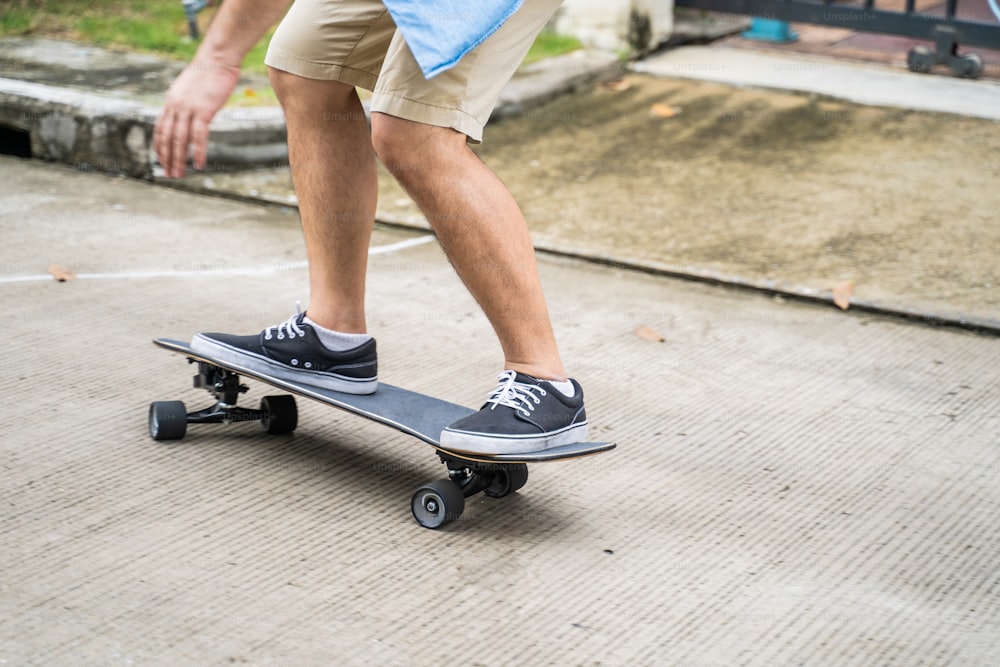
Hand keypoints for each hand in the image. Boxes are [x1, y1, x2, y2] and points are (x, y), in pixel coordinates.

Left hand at [154, 60, 239, 177]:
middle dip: (167, 158)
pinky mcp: (203, 111)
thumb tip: (189, 115)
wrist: (216, 60)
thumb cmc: (208, 73)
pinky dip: (198, 152)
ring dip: (179, 159)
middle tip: (169, 174)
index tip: (161, 160)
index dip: (159, 147)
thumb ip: (186, 103)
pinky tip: (199, 164)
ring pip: (179, 139)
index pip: (160, 128)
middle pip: (167, 138)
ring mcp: (188, 109)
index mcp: (171, 102)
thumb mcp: (190, 89)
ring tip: (180, 174)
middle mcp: (175, 106)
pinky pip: (198, 136)